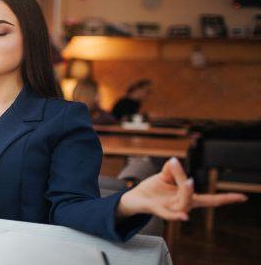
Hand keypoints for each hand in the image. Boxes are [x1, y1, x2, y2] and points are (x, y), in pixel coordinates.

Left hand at [117, 157, 246, 220]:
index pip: (209, 199)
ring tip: (187, 180)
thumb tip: (175, 161)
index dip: (226, 198)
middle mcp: (181, 205)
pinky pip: (168, 214)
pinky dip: (176, 216)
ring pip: (183, 203)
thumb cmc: (152, 189)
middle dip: (191, 185)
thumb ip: (173, 170)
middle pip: (193, 197)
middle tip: (185, 174)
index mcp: (186, 197)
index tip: (242, 197)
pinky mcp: (157, 209)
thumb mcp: (165, 176)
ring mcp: (170, 209)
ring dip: (186, 191)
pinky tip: (185, 216)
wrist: (133, 198)